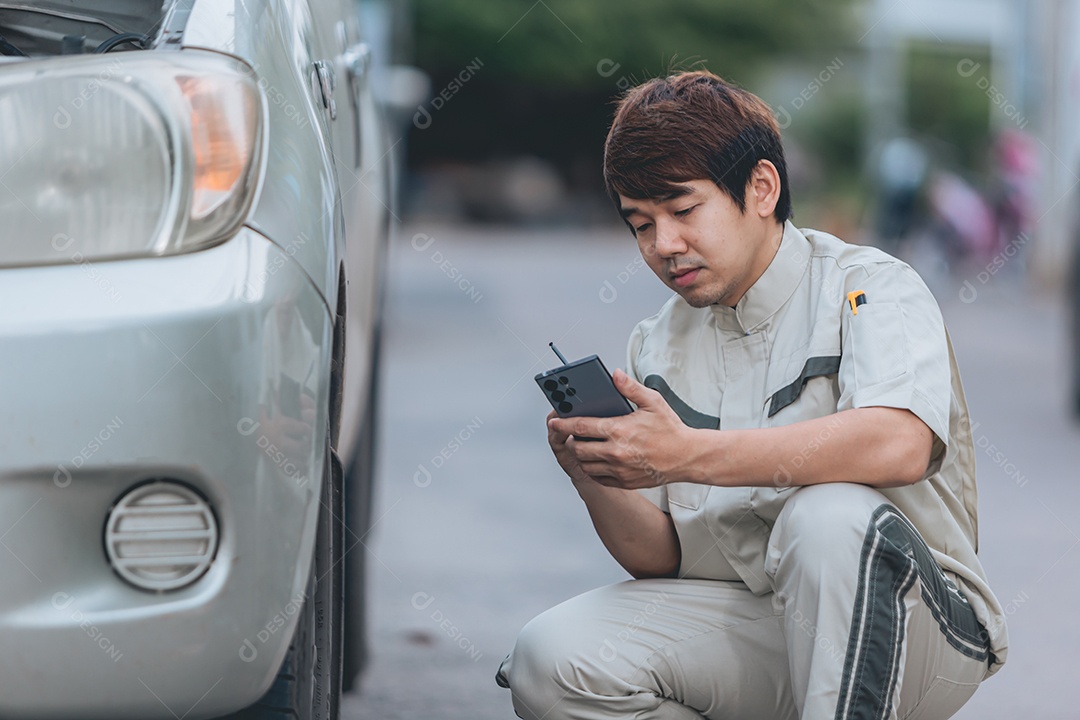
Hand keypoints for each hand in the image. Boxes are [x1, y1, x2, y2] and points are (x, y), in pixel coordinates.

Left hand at [547, 369, 696, 489]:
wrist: (687, 457)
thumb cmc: (670, 429)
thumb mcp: (653, 402)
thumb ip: (630, 388)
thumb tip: (615, 374)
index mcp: (619, 430)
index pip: (581, 426)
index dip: (563, 424)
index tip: (554, 422)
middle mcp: (616, 452)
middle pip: (578, 448)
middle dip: (571, 440)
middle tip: (574, 434)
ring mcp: (619, 470)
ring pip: (586, 465)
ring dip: (581, 455)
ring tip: (586, 445)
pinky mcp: (624, 482)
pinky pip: (598, 477)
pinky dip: (593, 469)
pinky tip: (598, 459)